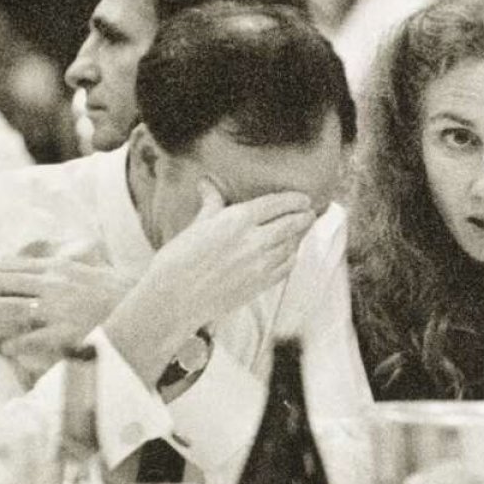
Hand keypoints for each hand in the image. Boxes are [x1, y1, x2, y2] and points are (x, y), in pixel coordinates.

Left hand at [0, 254, 133, 383]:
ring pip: (9, 307)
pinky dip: (14, 344)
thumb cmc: (120, 296)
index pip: (9, 264)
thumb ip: (61, 272)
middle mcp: (56, 284)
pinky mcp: (69, 333)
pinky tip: (6, 349)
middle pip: (1, 282)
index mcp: (59, 269)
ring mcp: (61, 309)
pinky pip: (31, 339)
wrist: (152, 311)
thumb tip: (34, 276)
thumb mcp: (89, 273)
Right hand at [104, 180, 314, 383]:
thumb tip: (206, 184)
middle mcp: (255, 240)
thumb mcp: (196, 225)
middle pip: (292, 224)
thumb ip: (211, 203)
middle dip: (304, 217)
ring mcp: (261, 265)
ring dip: (299, 237)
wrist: (174, 299)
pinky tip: (289, 254)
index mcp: (238, 220)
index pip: (278, 204)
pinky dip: (291, 257)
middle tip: (309, 213)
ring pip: (292, 246)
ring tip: (300, 231)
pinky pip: (286, 267)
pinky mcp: (260, 285)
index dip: (295, 200)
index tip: (303, 199)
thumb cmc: (178, 260)